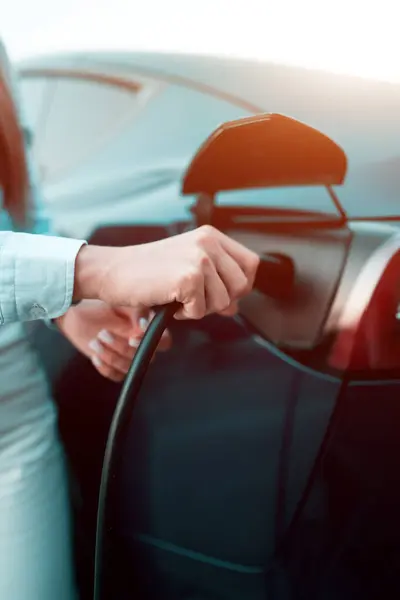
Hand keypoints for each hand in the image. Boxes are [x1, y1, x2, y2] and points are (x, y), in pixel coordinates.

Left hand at [55, 300, 170, 381]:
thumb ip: (136, 311)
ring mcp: (127, 355)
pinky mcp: (113, 365)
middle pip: (145, 356)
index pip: (163, 340)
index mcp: (146, 327)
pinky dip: (105, 367)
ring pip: (129, 366)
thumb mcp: (118, 301)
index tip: (132, 335)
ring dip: (111, 356)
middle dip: (123, 348)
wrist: (75, 311)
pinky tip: (95, 354)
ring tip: (95, 340)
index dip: (151, 342)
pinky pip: (115, 375)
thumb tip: (144, 325)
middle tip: (104, 333)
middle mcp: (140, 343)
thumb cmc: (98, 303)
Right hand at [74, 225, 258, 318]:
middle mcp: (208, 243)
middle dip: (221, 300)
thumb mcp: (187, 268)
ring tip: (178, 297)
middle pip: (242, 285)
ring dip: (201, 308)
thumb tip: (235, 307)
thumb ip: (216, 283)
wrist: (113, 271)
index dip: (240, 285)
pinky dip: (186, 314)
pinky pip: (202, 311)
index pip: (250, 264)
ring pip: (223, 302)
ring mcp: (199, 259)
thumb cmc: (147, 272)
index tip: (222, 293)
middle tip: (195, 298)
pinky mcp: (188, 278)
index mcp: (211, 235)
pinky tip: (169, 300)